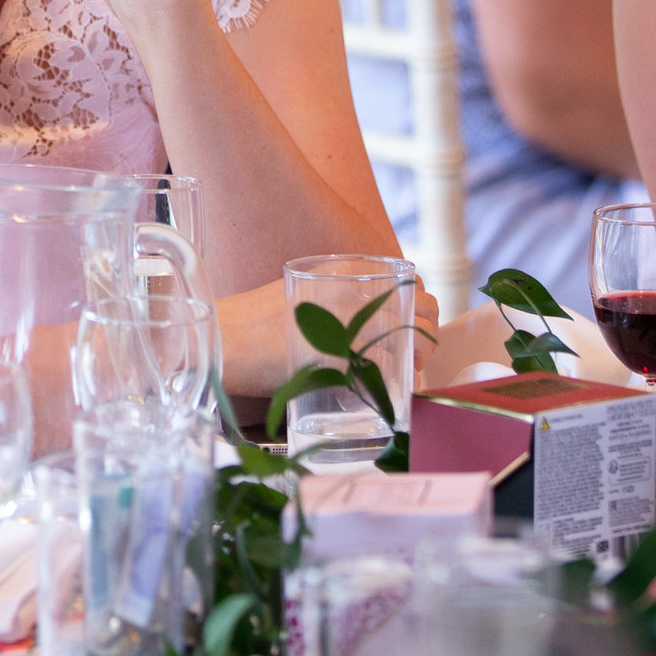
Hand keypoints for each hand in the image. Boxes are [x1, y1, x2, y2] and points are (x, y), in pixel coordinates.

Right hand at [217, 280, 441, 399]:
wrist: (226, 340)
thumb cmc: (257, 321)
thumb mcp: (303, 291)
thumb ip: (336, 298)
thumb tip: (367, 320)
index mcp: (349, 268)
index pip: (413, 280)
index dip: (421, 306)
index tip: (413, 326)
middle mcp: (360, 288)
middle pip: (425, 307)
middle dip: (429, 334)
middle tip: (416, 356)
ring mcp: (357, 320)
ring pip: (416, 337)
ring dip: (422, 356)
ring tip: (410, 372)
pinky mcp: (348, 355)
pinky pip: (393, 368)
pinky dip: (403, 379)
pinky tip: (396, 387)